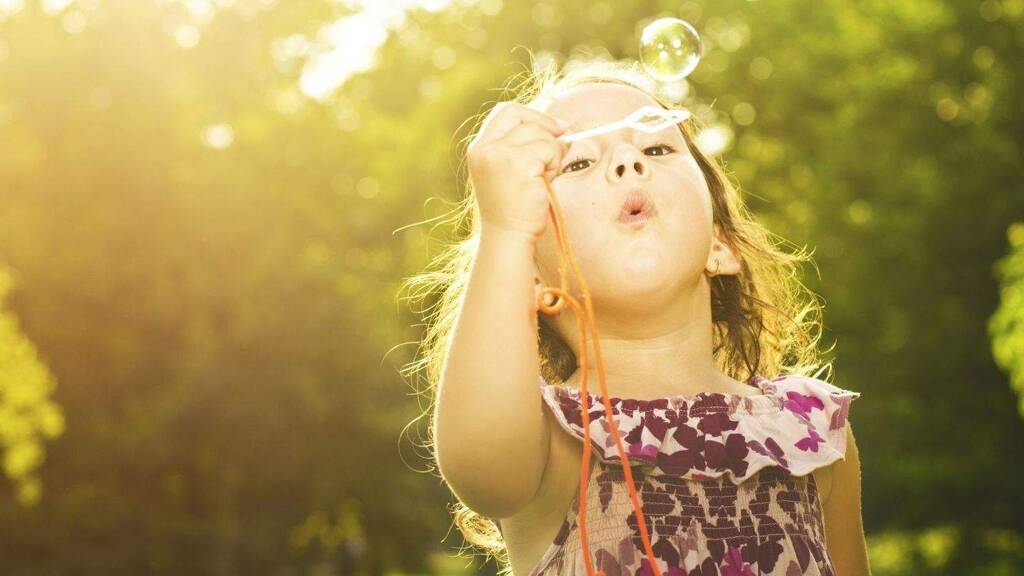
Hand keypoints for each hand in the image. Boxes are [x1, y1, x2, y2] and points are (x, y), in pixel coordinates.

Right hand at [466, 101, 568, 241]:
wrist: (509, 236)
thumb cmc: (514, 208)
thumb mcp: (512, 170)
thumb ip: (525, 146)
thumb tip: (561, 127)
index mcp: (479, 149)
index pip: (505, 112)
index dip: (532, 115)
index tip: (554, 127)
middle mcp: (484, 149)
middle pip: (521, 116)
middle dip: (546, 126)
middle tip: (563, 141)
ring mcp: (499, 155)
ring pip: (540, 134)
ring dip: (552, 153)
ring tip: (543, 177)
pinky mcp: (519, 164)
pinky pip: (550, 149)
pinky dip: (554, 164)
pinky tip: (544, 183)